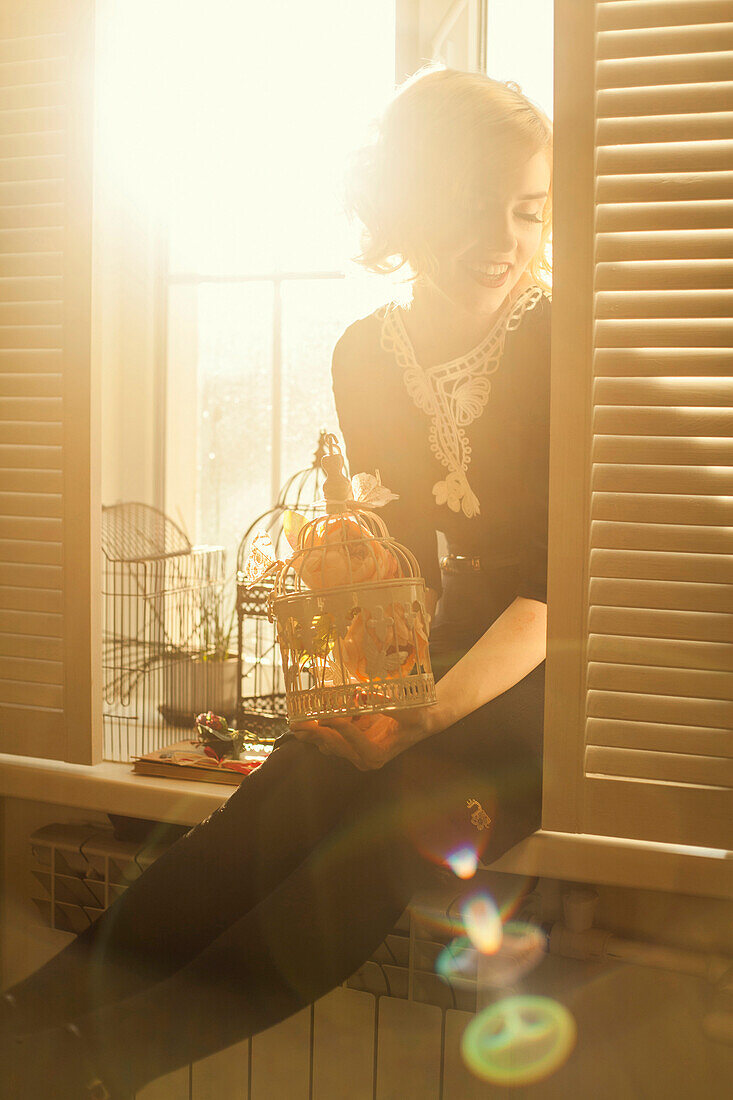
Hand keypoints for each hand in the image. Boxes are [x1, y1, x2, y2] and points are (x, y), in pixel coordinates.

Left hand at [291, 705, 438, 769]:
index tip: (324, 715)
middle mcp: (362, 757)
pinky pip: (331, 734)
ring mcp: (355, 751)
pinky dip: (323, 721)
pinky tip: (322, 708)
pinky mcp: (350, 743)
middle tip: (296, 723)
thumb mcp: (407, 710)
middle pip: (333, 744)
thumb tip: (363, 694)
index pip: (351, 739)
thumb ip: (386, 704)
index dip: (337, 726)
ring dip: (313, 729)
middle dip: (313, 732)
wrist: (421, 721)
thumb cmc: (416, 716)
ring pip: (327, 742)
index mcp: (376, 754)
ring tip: (299, 718)